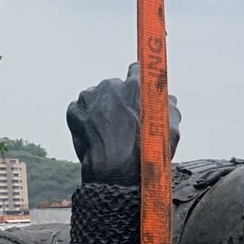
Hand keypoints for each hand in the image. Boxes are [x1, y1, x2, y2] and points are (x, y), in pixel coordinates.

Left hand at [66, 63, 180, 185]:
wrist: (112, 174)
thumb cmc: (145, 154)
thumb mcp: (170, 132)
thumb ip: (170, 109)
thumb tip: (168, 100)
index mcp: (135, 87)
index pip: (138, 69)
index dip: (141, 79)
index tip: (141, 87)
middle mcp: (110, 86)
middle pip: (116, 85)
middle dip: (121, 99)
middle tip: (127, 120)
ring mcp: (89, 97)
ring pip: (98, 97)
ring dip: (104, 109)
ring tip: (111, 132)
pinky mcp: (73, 110)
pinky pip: (83, 109)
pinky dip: (89, 119)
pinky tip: (99, 136)